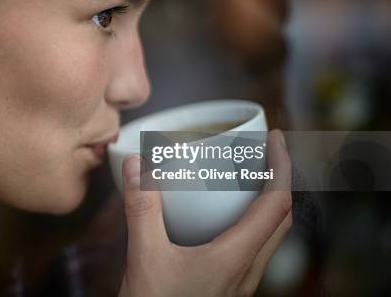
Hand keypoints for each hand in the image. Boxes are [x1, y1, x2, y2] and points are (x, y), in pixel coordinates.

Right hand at [118, 129, 291, 296]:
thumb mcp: (145, 256)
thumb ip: (142, 209)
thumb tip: (138, 165)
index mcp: (236, 257)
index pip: (276, 204)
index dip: (282, 166)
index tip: (277, 138)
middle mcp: (247, 270)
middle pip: (282, 218)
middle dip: (280, 179)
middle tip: (264, 153)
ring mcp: (240, 281)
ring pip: (271, 235)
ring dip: (269, 202)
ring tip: (248, 179)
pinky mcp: (228, 286)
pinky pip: (254, 248)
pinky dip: (251, 222)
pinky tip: (222, 218)